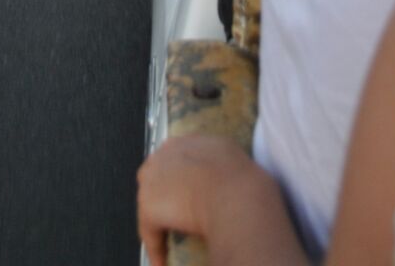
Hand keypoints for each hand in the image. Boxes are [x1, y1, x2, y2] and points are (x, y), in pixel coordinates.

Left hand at [137, 136, 254, 265]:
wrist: (237, 198)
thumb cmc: (244, 182)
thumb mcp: (233, 159)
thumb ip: (218, 165)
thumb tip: (220, 181)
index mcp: (190, 141)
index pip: (176, 158)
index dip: (179, 179)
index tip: (185, 194)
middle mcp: (168, 153)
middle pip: (156, 175)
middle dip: (163, 195)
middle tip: (177, 217)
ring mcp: (154, 178)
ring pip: (150, 201)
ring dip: (158, 220)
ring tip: (169, 239)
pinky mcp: (149, 205)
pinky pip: (150, 231)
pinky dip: (156, 247)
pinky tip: (162, 261)